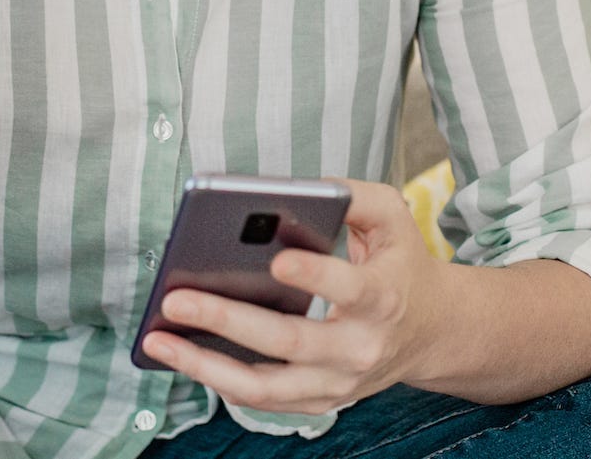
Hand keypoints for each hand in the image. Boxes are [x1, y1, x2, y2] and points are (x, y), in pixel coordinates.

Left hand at [138, 179, 447, 415]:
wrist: (432, 330)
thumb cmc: (400, 264)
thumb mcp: (394, 218)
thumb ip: (354, 195)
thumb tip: (296, 190)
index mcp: (383, 297)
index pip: (349, 288)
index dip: (314, 275)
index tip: (276, 260)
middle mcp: (360, 347)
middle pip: (290, 341)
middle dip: (229, 320)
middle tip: (177, 299)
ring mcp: (338, 383)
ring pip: (265, 387)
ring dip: (206, 366)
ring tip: (158, 340)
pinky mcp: (318, 400)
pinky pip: (261, 400)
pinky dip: (218, 380)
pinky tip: (182, 355)